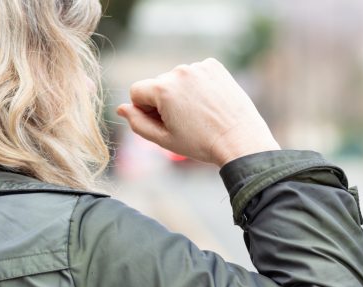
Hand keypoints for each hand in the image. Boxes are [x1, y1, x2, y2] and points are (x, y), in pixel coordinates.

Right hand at [117, 58, 279, 166]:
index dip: (145, 111)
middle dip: (165, 102)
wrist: (241, 141)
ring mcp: (198, 67)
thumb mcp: (165, 140)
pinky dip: (199, 85)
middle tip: (186, 123)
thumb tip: (121, 108)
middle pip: (158, 85)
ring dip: (183, 93)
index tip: (163, 123)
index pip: (136, 92)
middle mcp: (178, 72)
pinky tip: (210, 102)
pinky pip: (196, 73)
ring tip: (200, 114)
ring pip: (177, 79)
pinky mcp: (214, 66)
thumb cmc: (202, 144)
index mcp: (163, 88)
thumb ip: (138, 124)